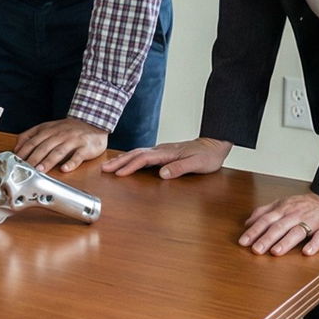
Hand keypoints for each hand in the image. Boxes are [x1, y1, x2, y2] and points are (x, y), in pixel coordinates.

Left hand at [15, 117, 108, 173]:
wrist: (94, 123)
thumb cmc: (69, 129)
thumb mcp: (49, 127)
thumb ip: (33, 135)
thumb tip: (17, 146)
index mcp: (49, 130)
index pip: (33, 140)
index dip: (23, 151)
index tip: (16, 161)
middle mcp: (59, 134)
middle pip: (44, 147)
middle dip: (33, 158)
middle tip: (26, 169)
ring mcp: (72, 140)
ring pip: (59, 151)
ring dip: (48, 161)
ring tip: (40, 170)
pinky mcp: (85, 147)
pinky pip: (78, 156)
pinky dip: (71, 163)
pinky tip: (65, 169)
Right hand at [102, 137, 231, 178]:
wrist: (214, 144)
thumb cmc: (208, 156)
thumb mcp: (197, 164)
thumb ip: (180, 168)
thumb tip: (162, 174)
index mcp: (167, 153)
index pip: (144, 159)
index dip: (130, 166)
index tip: (119, 174)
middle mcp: (161, 150)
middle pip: (136, 154)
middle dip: (119, 162)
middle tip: (104, 169)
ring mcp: (161, 150)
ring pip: (137, 153)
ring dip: (122, 159)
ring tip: (109, 165)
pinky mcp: (162, 153)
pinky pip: (142, 154)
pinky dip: (130, 158)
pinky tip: (126, 161)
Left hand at [238, 191, 318, 256]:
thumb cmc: (305, 205)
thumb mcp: (282, 203)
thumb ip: (264, 211)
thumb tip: (247, 223)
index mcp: (284, 209)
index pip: (266, 220)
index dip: (254, 231)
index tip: (243, 242)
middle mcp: (296, 214)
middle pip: (279, 226)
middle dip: (266, 238)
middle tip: (256, 250)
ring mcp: (312, 220)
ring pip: (297, 231)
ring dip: (286, 242)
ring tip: (276, 252)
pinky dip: (314, 244)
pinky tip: (307, 252)